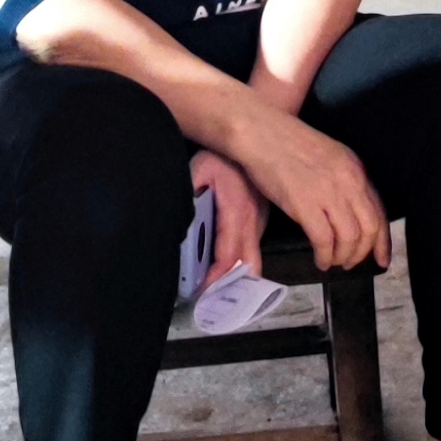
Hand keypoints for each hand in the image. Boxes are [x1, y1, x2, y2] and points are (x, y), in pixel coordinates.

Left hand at [190, 148, 264, 281]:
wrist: (252, 137)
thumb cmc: (222, 155)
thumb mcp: (199, 170)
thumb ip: (190, 195)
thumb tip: (181, 221)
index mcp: (237, 213)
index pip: (228, 256)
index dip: (216, 278)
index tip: (202, 291)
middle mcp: (252, 222)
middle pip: (248, 265)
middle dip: (232, 288)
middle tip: (214, 303)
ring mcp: (259, 221)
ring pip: (252, 258)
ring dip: (237, 277)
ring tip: (218, 294)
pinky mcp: (259, 218)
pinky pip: (252, 246)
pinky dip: (242, 262)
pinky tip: (227, 270)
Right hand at [224, 103, 387, 269]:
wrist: (262, 133)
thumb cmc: (289, 143)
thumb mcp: (329, 155)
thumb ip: (344, 180)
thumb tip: (350, 209)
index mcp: (356, 169)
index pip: (379, 211)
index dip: (383, 241)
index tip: (382, 259)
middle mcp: (348, 182)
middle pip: (369, 229)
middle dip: (362, 253)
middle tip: (351, 263)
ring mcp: (328, 193)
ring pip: (349, 238)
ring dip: (343, 257)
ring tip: (333, 262)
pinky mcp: (305, 205)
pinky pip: (324, 241)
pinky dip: (325, 256)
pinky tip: (320, 260)